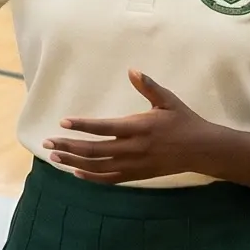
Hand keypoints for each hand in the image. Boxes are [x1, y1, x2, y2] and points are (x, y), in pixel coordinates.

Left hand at [42, 71, 212, 182]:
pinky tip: (76, 173)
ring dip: (74, 163)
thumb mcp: (168, 99)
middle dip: (68, 146)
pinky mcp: (137, 175)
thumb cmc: (184, 120)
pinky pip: (110, 179)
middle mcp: (134, 148)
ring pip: (98, 166)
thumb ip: (148, 86)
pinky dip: (91, 177)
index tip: (63, 122)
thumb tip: (132, 70)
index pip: (104, 127)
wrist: (202, 149)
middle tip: (47, 142)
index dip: (82, 125)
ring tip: (54, 157)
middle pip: (94, 150)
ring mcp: (134, 164)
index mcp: (139, 127)